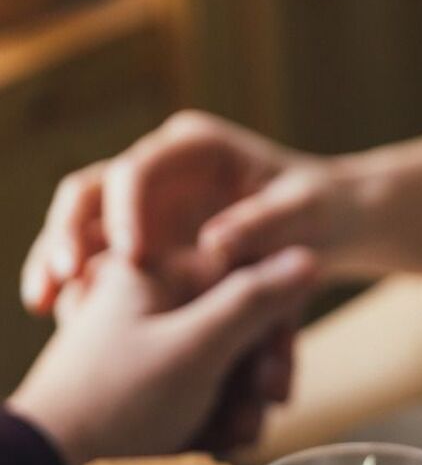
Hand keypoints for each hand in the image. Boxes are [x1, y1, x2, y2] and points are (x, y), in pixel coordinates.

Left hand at [9, 248, 317, 464]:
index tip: (273, 371)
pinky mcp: (148, 382)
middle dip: (255, 377)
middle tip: (260, 411)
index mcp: (154, 272)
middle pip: (239, 326)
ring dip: (241, 404)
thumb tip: (306, 255)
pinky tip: (213, 442)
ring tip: (232, 437)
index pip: (244, 277)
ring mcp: (149, 343)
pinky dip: (215, 417)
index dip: (271, 326)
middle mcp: (152, 302)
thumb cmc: (118, 402)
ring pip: (226, 363)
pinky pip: (203, 390)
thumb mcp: (196, 347)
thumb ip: (254, 300)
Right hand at [22, 111, 350, 313]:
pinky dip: (81, 283)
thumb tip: (215, 244)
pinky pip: (100, 257)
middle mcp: (162, 167)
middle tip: (62, 276)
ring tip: (43, 303)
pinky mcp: (148, 236)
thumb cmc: (325, 210)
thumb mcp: (307, 213)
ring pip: (84, 224)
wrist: (334, 223)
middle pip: (92, 190)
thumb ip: (265, 223)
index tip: (131, 255)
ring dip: (58, 259)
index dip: (127, 209)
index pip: (140, 167)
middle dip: (69, 231)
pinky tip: (64, 317)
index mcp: (196, 147)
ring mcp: (149, 202)